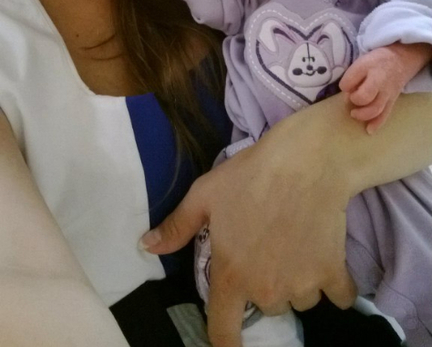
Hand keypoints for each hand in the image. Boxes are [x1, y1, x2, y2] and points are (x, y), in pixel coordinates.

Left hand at [140, 108, 355, 346]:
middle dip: (266, 285)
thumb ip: (177, 226)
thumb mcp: (204, 194)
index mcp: (231, 276)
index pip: (224, 332)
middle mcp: (266, 290)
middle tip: (266, 248)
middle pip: (267, 307)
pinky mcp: (333, 272)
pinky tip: (326, 254)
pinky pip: (337, 295)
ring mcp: (302, 284)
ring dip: (298, 282)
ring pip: (299, 299)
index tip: (230, 340)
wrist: (306, 160)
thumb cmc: (250, 175)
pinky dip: (333, 283)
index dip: (225, 342)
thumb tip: (146, 247)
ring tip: (295, 243)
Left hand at [339, 43, 429, 132]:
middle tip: (350, 100)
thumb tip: (346, 93)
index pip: (352, 78)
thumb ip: (352, 76)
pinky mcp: (392, 101)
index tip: (345, 87)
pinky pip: (385, 114)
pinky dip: (377, 123)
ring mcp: (387, 92)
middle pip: (366, 96)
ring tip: (354, 113)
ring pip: (376, 109)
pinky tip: (369, 130)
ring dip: (363, 115)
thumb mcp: (361, 61)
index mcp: (368, 66)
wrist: (400, 60)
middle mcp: (379, 80)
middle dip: (355, 101)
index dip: (345, 86)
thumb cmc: (376, 61)